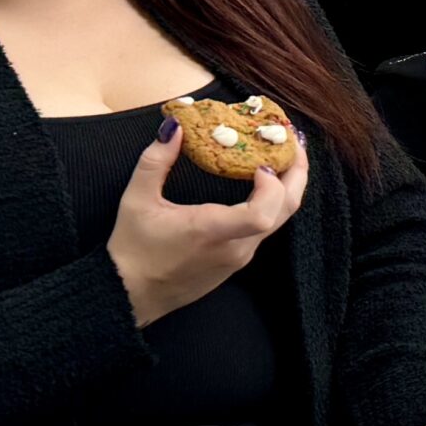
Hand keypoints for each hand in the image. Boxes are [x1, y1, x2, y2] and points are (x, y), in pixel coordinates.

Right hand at [106, 120, 308, 327]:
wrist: (129, 297)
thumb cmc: (131, 251)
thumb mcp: (136, 201)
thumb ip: (156, 161)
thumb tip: (175, 128)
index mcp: (213, 232)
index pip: (263, 214)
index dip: (272, 185)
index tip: (261, 164)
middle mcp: (235, 248)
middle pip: (286, 210)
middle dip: (296, 173)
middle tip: (293, 141)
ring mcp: (240, 258)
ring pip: (281, 220)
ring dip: (286, 186)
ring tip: (282, 156)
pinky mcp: (237, 263)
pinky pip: (267, 229)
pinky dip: (273, 203)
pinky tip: (263, 185)